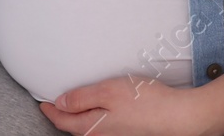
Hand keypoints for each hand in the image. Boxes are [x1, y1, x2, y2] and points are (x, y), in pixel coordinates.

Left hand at [41, 75, 212, 135]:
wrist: (181, 117)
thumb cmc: (147, 103)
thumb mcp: (108, 92)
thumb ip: (81, 98)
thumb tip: (60, 103)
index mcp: (93, 128)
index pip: (62, 121)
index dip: (50, 110)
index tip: (42, 103)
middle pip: (75, 127)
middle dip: (63, 117)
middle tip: (54, 104)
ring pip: (91, 129)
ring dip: (80, 118)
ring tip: (74, 106)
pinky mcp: (130, 134)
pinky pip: (105, 128)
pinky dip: (97, 119)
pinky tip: (102, 112)